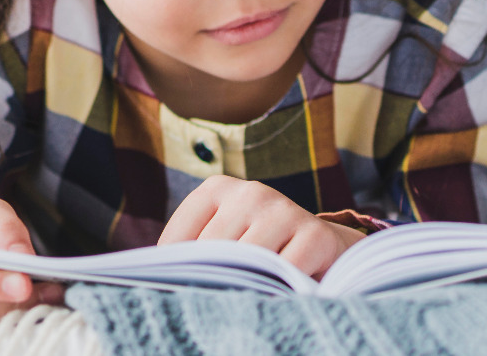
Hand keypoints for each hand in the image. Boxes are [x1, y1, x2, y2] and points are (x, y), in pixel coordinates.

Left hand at [159, 175, 367, 279]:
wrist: (322, 250)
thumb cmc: (258, 251)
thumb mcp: (223, 243)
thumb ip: (193, 254)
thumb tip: (164, 282)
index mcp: (218, 189)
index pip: (176, 240)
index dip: (181, 272)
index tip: (193, 285)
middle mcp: (250, 192)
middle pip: (211, 252)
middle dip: (216, 281)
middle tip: (227, 297)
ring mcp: (284, 210)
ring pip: (247, 261)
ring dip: (250, 286)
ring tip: (254, 294)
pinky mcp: (315, 234)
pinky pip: (284, 272)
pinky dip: (280, 291)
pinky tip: (280, 293)